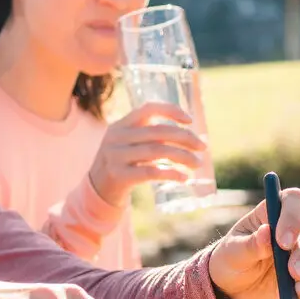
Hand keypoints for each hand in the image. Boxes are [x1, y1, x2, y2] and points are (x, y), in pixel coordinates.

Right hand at [87, 102, 209, 206]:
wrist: (97, 189)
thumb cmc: (123, 163)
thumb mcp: (129, 143)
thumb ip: (150, 136)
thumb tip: (188, 135)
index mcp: (121, 124)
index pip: (148, 109)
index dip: (171, 111)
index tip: (190, 120)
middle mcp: (117, 137)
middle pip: (158, 132)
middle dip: (185, 138)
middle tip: (203, 147)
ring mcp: (115, 156)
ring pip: (157, 151)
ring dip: (183, 157)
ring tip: (197, 163)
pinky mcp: (119, 176)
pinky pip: (150, 172)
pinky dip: (170, 174)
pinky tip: (184, 177)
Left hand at [207, 187, 299, 298]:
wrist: (235, 291)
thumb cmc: (232, 261)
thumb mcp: (232, 253)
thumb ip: (250, 244)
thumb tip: (266, 232)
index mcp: (275, 213)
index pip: (294, 201)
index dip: (293, 217)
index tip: (283, 241)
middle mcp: (297, 228)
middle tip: (293, 272)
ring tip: (299, 290)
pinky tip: (299, 298)